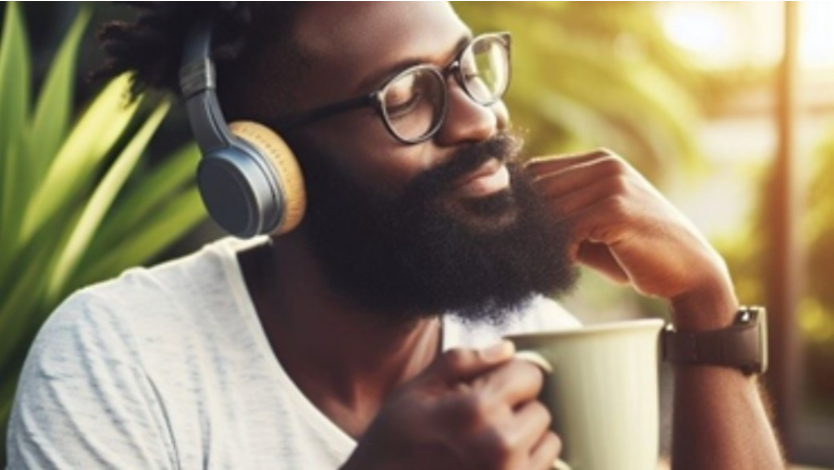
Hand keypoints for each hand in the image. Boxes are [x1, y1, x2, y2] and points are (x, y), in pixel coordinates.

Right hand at [343, 342, 560, 469]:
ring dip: (525, 441)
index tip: (488, 390)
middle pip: (539, 407)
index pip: (529, 375)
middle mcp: (500, 445)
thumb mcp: (415, 390)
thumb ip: (461, 362)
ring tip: (485, 449)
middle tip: (479, 426)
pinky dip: (526, 465)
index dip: (508, 377)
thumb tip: (507, 350)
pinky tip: (491, 467)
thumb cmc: (392, 443)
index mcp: (475, 410)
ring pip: (548, 440)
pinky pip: (545, 469)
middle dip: (515, 411)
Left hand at [526, 149, 736, 326]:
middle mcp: (606, 165)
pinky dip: (556, 249)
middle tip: (516, 249)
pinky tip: (561, 264)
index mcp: (599, 161)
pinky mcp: (616, 209)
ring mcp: (613, 184)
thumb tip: (509, 219)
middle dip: (523, 220)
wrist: (689, 273)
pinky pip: (566, 228)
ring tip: (536, 258)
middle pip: (538, 187)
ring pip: (548, 208)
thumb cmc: (635, 254)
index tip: (510, 230)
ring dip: (537, 237)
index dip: (518, 201)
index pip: (536, 171)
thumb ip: (559, 216)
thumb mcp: (593, 226)